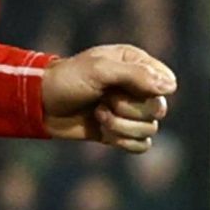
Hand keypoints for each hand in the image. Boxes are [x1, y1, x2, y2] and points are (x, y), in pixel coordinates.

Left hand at [42, 47, 177, 151]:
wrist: (39, 104)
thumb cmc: (66, 80)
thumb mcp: (99, 70)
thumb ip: (135, 75)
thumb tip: (171, 87)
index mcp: (136, 64)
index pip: (165, 83)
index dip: (148, 91)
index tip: (122, 87)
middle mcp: (136, 87)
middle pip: (158, 109)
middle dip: (129, 110)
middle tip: (104, 102)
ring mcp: (128, 111)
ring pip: (150, 130)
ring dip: (122, 127)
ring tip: (98, 116)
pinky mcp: (119, 132)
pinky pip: (141, 146)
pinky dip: (123, 142)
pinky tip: (103, 133)